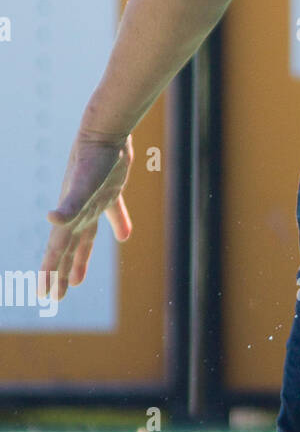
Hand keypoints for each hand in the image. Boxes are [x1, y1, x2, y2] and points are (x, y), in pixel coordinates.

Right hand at [40, 132, 134, 300]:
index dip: (49, 273)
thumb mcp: (81, 186)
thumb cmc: (93, 159)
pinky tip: (124, 236)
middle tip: (55, 298)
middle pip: (67, 250)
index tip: (43, 294)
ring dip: (81, 259)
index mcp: (70, 216)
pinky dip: (119, 224)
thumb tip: (52, 220)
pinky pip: (114, 213)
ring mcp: (94, 202)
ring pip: (86, 237)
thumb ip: (69, 205)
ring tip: (78, 279)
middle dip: (60, 274)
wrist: (105, 133)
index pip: (56, 251)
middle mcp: (78, 212)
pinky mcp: (111, 191)